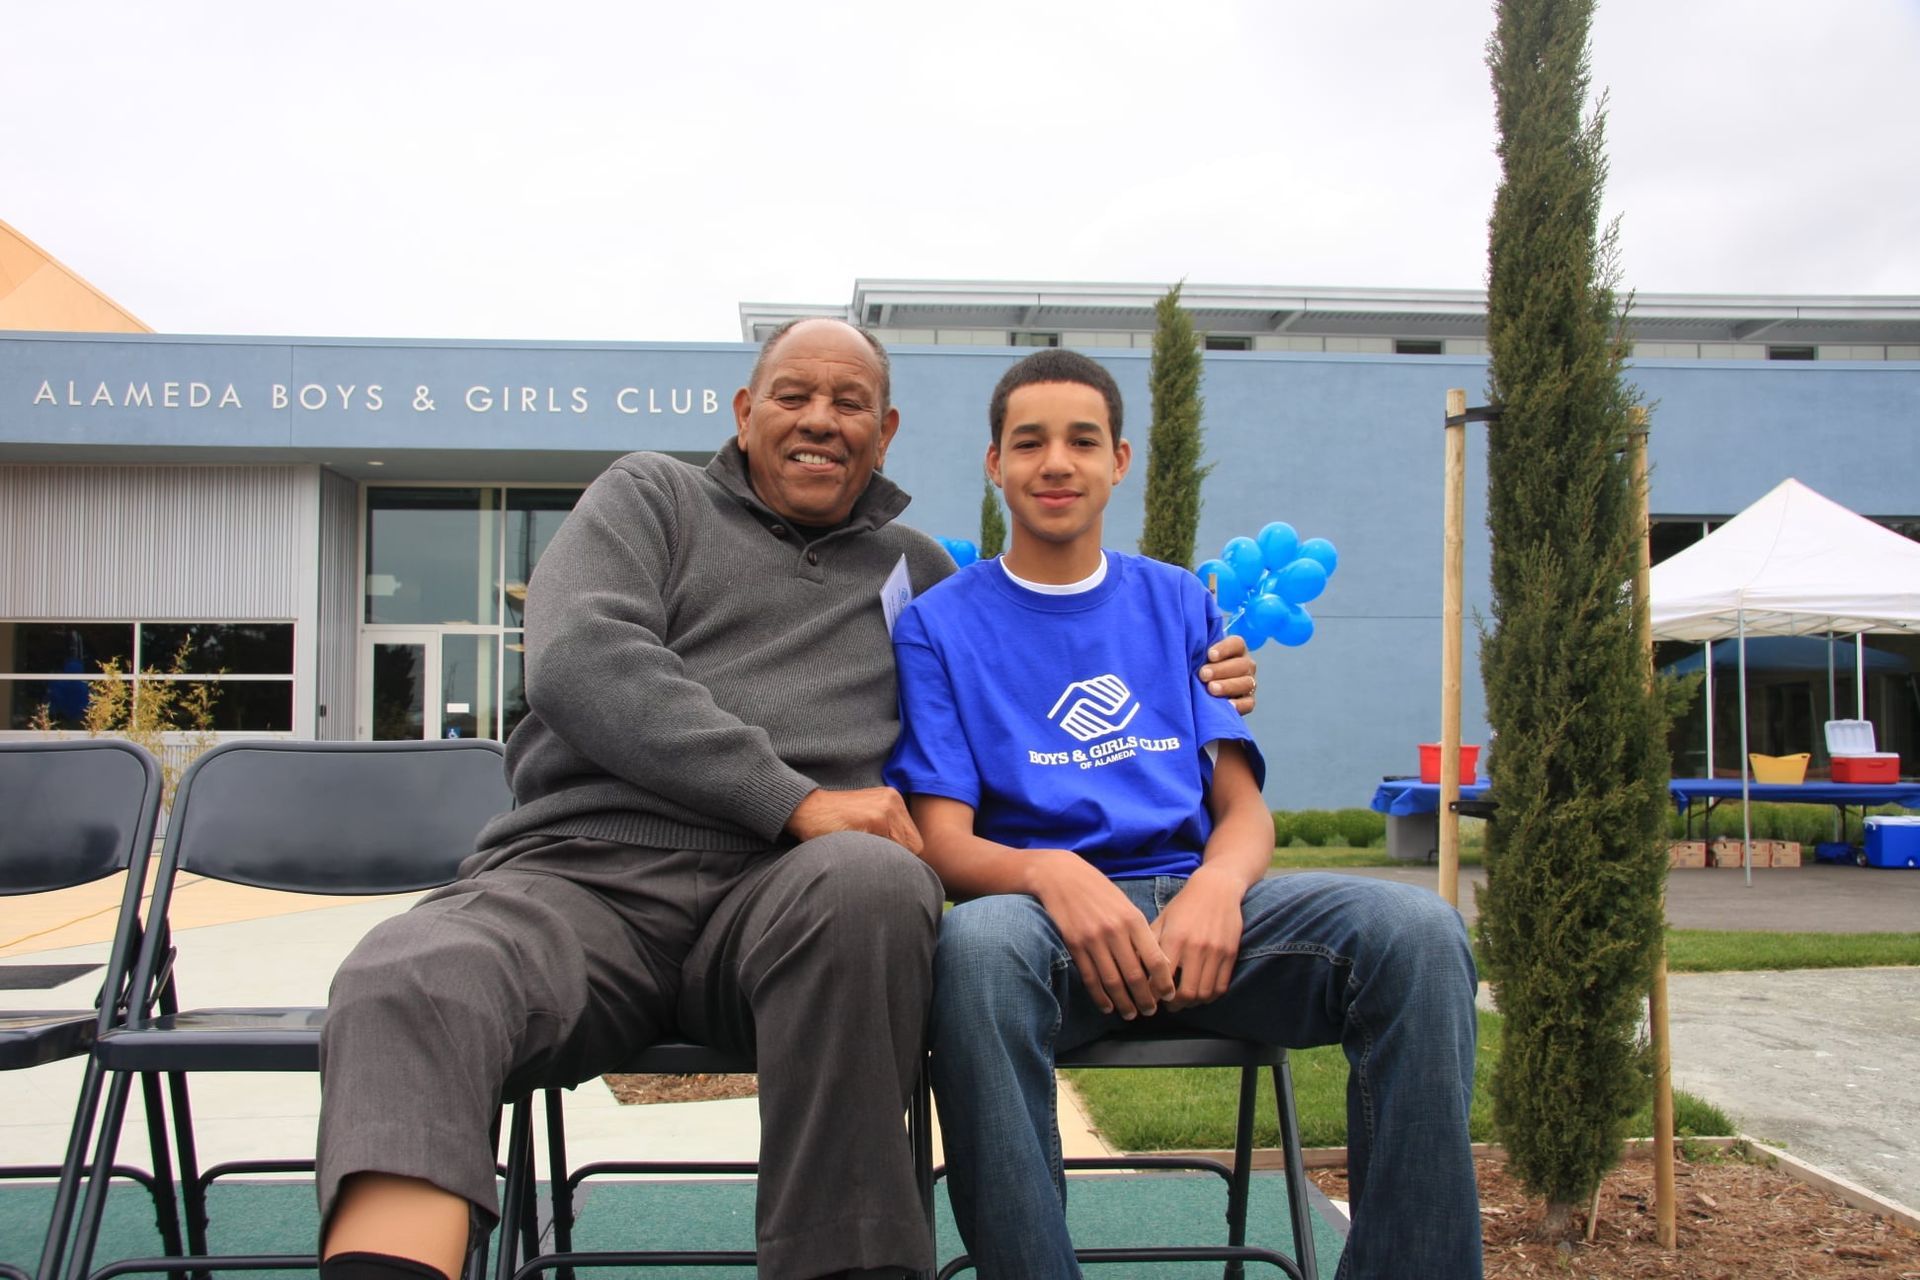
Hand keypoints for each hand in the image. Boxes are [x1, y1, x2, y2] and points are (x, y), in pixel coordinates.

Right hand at [786, 787, 922, 854]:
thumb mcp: (864, 818)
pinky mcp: (875, 817)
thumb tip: (904, 861)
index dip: (901, 855)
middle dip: (897, 858)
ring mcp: (885, 807)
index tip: (882, 858)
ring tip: (863, 853)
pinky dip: (875, 856)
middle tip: (873, 859)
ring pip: (903, 850)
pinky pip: (887, 850)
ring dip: (886, 858)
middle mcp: (893, 799)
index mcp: (893, 799)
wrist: (804, 809)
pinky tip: (857, 849)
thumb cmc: (831, 821)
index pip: (914, 840)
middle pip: (913, 846)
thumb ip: (885, 831)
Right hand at [1026, 851, 1174, 1018]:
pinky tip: (1107, 1006)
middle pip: (1135, 975)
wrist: (1062, 877)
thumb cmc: (1099, 891)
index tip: (1169, 996)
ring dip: (1123, 1002)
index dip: (1163, 982)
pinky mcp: (1075, 945)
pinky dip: (1100, 996)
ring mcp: (1093, 939)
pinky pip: (1090, 977)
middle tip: (1151, 1012)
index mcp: (1133, 920)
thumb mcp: (1126, 905)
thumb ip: (1140, 932)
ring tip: (1131, 1014)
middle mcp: (1115, 931)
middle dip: (1145, 999)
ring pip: (1112, 981)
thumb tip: (1157, 963)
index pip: (1155, 959)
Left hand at [1151, 867, 1246, 1008]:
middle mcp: (1196, 948)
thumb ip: (1149, 944)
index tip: (1151, 998)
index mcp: (1174, 939)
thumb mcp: (1162, 920)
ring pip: (1204, 994)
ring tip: (1184, 1001)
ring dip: (1193, 1003)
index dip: (1155, 995)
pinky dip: (1210, 997)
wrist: (1217, 888)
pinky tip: (1201, 993)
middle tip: (1168, 1005)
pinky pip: (1221, 987)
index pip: (1162, 980)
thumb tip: (1132, 967)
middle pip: (1186, 994)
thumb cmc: (1184, 905)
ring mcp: (1216, 952)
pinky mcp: (1230, 954)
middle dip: (1175, 1005)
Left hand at [1200, 635, 1257, 715]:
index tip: (1209, 655)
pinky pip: (1248, 703)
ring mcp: (1249, 683)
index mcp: (1236, 649)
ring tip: (1210, 689)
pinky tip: (1227, 706)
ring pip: (1246, 683)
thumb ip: (1198, 649)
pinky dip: (1239, 705)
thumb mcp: (1199, 655)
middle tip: (1203, 674)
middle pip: (1241, 664)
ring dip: (1228, 685)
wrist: (1203, 688)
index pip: (1236, 644)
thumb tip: (1187, 644)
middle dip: (1221, 669)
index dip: (1224, 648)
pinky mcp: (1248, 701)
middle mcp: (1246, 665)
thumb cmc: (1199, 666)